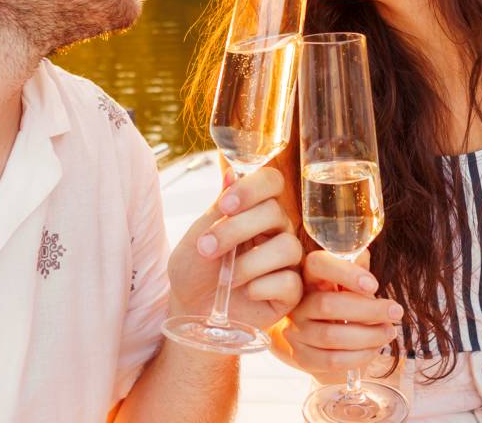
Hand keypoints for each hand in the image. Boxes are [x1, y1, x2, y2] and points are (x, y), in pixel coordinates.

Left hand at [167, 166, 302, 329]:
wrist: (191, 309)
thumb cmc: (194, 269)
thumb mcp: (197, 236)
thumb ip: (217, 209)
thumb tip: (232, 173)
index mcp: (256, 210)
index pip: (271, 182)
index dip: (252, 188)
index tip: (226, 205)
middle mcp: (277, 231)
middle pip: (276, 213)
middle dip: (237, 229)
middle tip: (207, 247)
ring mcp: (287, 262)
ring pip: (287, 248)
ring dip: (249, 262)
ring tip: (226, 276)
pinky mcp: (291, 292)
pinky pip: (290, 282)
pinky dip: (262, 287)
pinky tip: (246, 293)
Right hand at [283, 250, 402, 373]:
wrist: (319, 339)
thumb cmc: (341, 302)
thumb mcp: (348, 282)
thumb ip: (355, 268)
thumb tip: (363, 257)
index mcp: (309, 276)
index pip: (317, 264)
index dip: (345, 273)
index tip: (374, 284)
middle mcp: (298, 303)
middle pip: (328, 305)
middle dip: (369, 310)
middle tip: (396, 312)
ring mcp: (296, 331)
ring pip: (332, 336)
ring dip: (368, 336)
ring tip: (389, 332)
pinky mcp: (301, 357)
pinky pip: (332, 360)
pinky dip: (359, 356)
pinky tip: (374, 349)